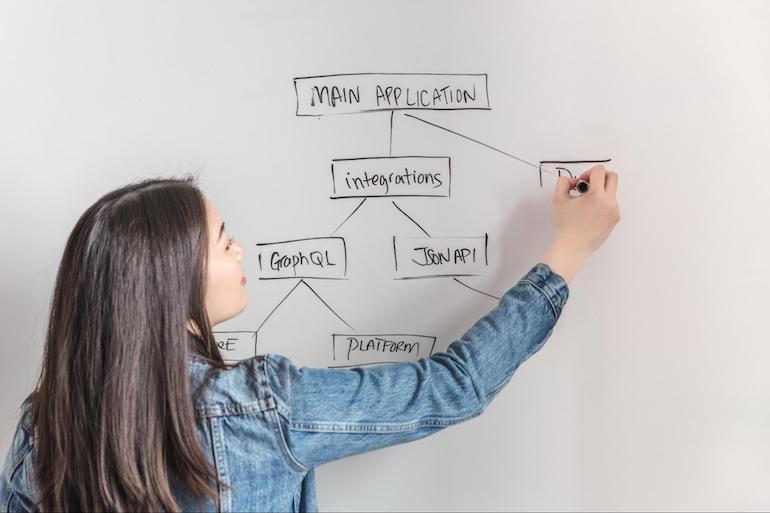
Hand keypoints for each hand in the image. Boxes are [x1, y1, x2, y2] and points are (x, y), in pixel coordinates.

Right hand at [541, 164, 620, 283]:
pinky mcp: (615, 219)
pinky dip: (603, 203)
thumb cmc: (566, 226)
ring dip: (601, 191)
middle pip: (612, 177)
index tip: (582, 181)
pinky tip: (591, 213)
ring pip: (612, 191)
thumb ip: (563, 182)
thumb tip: (573, 181)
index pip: (600, 171)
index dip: (588, 172)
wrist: (573, 247)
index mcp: (596, 195)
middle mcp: (609, 202)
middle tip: (589, 185)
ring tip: (587, 203)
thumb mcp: (558, 199)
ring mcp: (614, 211)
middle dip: (600, 177)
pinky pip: (612, 204)